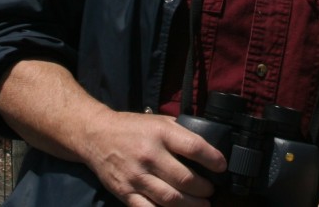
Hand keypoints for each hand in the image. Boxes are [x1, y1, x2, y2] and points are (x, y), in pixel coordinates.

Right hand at [78, 110, 226, 205]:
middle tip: (210, 190)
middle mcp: (149, 155)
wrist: (96, 135)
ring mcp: (137, 176)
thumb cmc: (132, 128)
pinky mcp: (126, 192)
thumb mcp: (159, 121)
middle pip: (185, 178)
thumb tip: (208, 147)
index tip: (222, 167)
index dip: (213, 159)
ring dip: (192, 205)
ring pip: (171, 198)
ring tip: (202, 204)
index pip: (194, 147)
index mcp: (161, 133)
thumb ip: (181, 133)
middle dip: (204, 189)